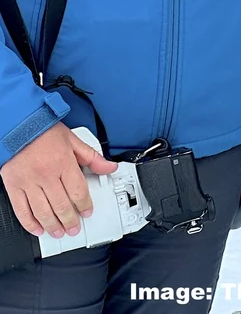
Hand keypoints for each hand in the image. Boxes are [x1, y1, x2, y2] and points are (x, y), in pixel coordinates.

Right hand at [0, 123, 116, 238]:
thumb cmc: (45, 132)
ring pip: (43, 212)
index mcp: (63, 162)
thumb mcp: (73, 140)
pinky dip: (30, 224)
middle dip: (70, 220)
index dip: (84, 205)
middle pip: (61, 205)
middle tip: (74, 228)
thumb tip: (109, 167)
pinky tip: (38, 229)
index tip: (87, 212)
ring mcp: (29, 182)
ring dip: (53, 226)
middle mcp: (46, 174)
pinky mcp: (14, 186)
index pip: (78, 191)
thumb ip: (92, 156)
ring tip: (59, 232)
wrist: (19, 125)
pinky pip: (22, 211)